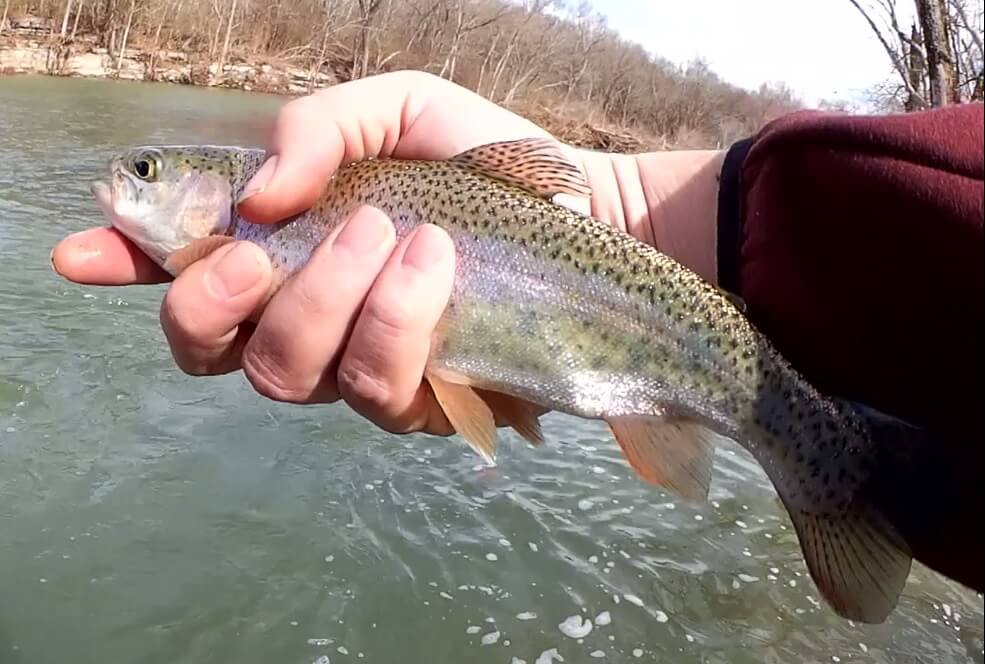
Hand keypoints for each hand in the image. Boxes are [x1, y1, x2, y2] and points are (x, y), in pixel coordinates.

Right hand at [51, 70, 723, 436]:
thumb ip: (317, 129)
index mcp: (287, 247)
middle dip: (218, 300)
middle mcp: (308, 317)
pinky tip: (436, 265)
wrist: (586, 208)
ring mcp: (360, 366)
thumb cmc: (484, 161)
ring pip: (292, 372)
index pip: (184, 271)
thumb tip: (255, 196)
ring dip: (327, 300)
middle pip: (215, 348)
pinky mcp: (423, 399)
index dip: (127, 266)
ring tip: (396, 235)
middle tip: (267, 246)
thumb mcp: (395, 109)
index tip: (82, 251)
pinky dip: (397, 319)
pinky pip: (379, 386)